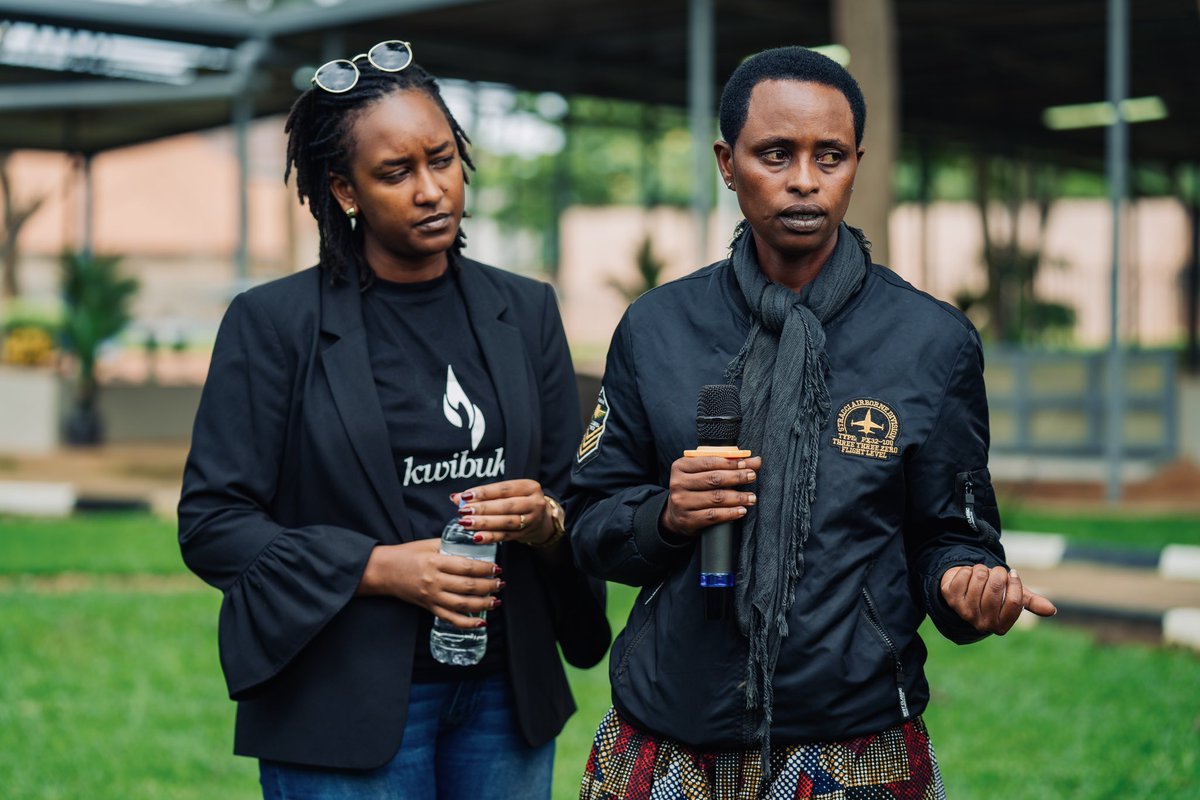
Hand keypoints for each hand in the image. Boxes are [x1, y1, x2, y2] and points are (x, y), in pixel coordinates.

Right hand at [358, 538, 503, 628]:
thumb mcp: (428, 544)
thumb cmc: (406, 555)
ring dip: (483, 604)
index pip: (466, 566)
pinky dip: (467, 623)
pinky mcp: (429, 607)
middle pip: (467, 586)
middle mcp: (434, 581)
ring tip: (496, 601)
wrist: (383, 571)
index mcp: (435, 562)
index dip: (485, 568)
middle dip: (488, 586)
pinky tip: (480, 622)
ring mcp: (431, 597)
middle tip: (500, 583)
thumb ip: (450, 544)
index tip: (497, 567)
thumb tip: (473, 541)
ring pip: (462, 604)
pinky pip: (450, 618)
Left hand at [451, 479, 556, 545]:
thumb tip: (456, 497)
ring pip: (506, 522)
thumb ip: (483, 494)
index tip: (465, 496)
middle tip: (463, 511)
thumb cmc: (518, 500)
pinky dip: (490, 537)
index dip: (484, 492)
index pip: (504, 489)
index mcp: (530, 487)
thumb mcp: (507, 493)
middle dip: (483, 509)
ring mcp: (532, 520)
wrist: (541, 519)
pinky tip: (477, 537)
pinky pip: (505, 536)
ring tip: (466, 523)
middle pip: (506, 506)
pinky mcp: (525, 534)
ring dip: (484, 523)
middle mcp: (534, 502)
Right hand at [660, 455, 760, 537]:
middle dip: (736, 477)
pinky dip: (730, 513)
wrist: (677, 515)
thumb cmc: (695, 488)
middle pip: (713, 479)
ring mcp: (681, 503)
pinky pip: (713, 516)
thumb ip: (728, 465)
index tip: (746, 464)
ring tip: (751, 497)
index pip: (708, 461)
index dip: (730, 463)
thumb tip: (756, 461)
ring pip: (715, 498)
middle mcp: (677, 484)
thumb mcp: (705, 473)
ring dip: (738, 497)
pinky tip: (741, 510)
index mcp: (680, 466)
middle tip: (752, 477)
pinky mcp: (688, 520)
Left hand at [940, 564, 1056, 634]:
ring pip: (980, 577)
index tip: (1013, 574)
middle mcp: (981, 623)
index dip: (1015, 584)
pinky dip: (968, 569)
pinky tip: (967, 577)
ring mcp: (964, 611)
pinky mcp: (950, 597)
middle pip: (996, 588)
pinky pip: (965, 574)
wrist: (964, 589)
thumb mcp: (1014, 597)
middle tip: (995, 573)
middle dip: (998, 573)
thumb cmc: (993, 594)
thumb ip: (1031, 602)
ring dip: (982, 570)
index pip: (1015, 603)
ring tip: (981, 576)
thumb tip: (1052, 610)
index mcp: (1000, 626)